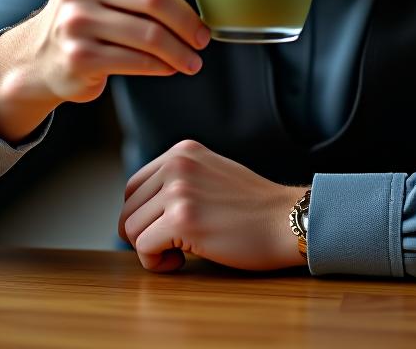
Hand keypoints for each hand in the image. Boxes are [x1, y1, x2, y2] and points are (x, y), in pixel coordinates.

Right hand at [0, 0, 209, 142]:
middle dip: (187, 19)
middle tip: (203, 36)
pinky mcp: (79, 56)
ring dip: (180, 50)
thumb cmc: (90, 5)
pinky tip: (171, 66)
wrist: (41, 54)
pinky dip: (162, 66)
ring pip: (149, 34)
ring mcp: (76, 20)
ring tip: (194, 58)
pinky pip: (136, 61)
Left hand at [118, 139, 307, 272]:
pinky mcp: (182, 219)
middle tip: (173, 247)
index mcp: (182, 152)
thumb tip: (142, 209)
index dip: (143, 216)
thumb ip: (180, 181)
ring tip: (181, 253)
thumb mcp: (212, 175)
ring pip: (131, 230)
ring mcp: (179, 190)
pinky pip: (143, 248)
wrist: (287, 220)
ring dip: (151, 250)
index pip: (134, 187)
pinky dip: (157, 263)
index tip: (165, 231)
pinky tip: (182, 261)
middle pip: (128, 209)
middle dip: (144, 235)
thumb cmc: (254, 209)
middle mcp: (177, 164)